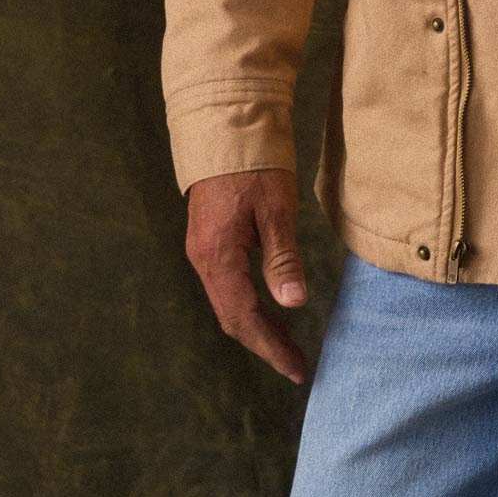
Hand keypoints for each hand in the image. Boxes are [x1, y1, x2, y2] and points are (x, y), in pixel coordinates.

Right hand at [185, 167, 309, 384]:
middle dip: (263, 343)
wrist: (224, 127)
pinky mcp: (208, 240)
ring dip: (255, 325)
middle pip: (231, 317)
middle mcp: (203, 259)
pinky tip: (268, 308)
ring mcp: (202, 250)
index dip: (270, 345)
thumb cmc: (255, 164)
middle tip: (294, 364)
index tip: (295, 369)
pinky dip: (247, 305)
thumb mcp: (276, 208)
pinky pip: (226, 286)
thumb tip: (293, 304)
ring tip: (286, 343)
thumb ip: (282, 257)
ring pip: (227, 303)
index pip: (244, 316)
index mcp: (217, 255)